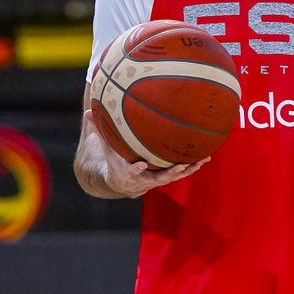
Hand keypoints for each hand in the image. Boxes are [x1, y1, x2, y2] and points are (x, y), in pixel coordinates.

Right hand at [87, 110, 208, 197]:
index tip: (140, 165)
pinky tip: (205, 157)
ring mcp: (156, 180)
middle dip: (168, 173)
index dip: (136, 169)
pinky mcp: (165, 178)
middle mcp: (144, 179)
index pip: (132, 170)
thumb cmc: (115, 161)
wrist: (122, 183)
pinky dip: (192, 166)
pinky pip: (181, 173)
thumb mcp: (107, 147)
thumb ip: (100, 130)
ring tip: (200, 161)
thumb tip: (88, 109)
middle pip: (157, 178)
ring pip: (173, 177)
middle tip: (178, 167)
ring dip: (187, 170)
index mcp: (128, 171)